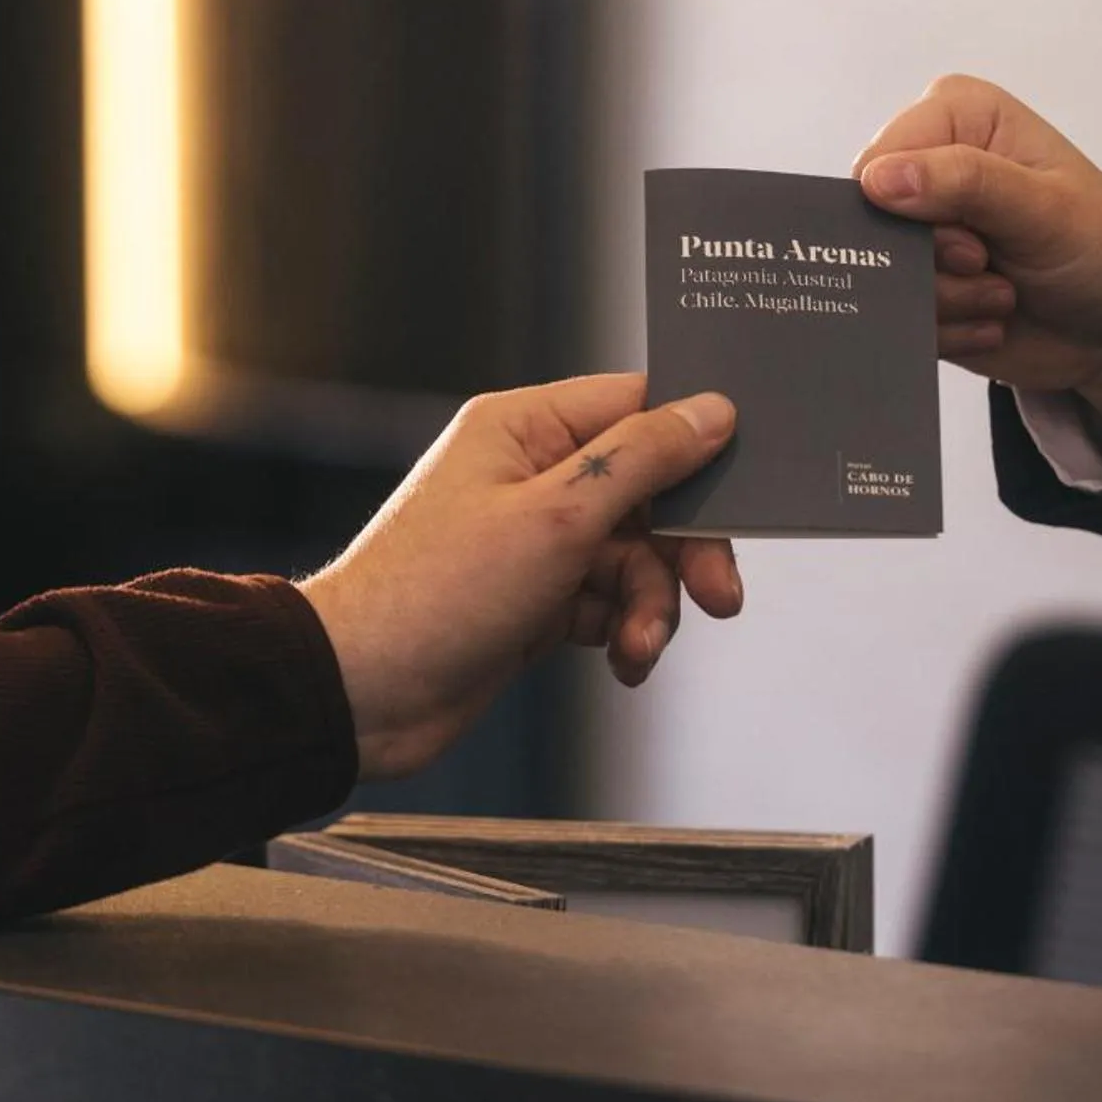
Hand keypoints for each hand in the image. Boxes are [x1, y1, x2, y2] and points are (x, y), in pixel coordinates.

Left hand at [298, 374, 742, 778]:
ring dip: (651, 604)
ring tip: (641, 647)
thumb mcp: (557, 518)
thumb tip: (711, 411)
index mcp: (525, 427)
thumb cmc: (437, 594)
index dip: (694, 445)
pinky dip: (624, 631)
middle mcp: (531, 474)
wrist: (360, 695)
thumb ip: (642, 459)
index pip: (636, 406)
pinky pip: (608, 601)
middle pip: (648, 491)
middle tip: (717, 595)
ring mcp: (533, 539)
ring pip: (635, 556)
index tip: (741, 489)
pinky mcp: (534, 598)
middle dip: (684, 549)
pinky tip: (622, 662)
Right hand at [855, 74, 1101, 431]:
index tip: (972, 235)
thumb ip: (965, 182)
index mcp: (957, 119)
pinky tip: (996, 320)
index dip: (907, 209)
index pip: (879, 161)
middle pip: (872, 224)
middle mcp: (932, 168)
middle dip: (933, 262)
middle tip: (989, 264)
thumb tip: (876, 179)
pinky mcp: (924, 287)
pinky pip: (901, 318)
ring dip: (949, 301)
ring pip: (884, 278)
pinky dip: (950, 330)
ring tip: (1005, 294)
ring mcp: (926, 233)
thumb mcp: (1044, 208)